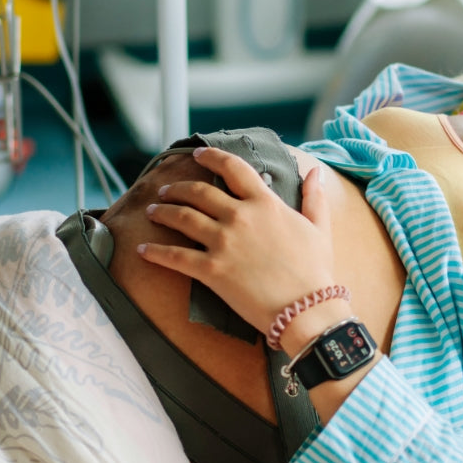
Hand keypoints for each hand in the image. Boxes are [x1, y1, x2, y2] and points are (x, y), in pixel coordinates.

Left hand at [138, 147, 341, 334]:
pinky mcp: (211, 271)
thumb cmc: (315, 271)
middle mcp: (240, 217)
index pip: (233, 168)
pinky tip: (142, 249)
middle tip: (166, 190)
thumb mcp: (319, 228)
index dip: (211, 156)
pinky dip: (155, 252)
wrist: (306, 309)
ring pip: (182, 217)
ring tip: (153, 211)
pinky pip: (175, 257)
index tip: (197, 154)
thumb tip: (315, 173)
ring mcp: (223, 243)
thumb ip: (314, 198)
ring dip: (162, 212)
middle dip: (178, 188)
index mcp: (265, 203)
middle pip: (199, 192)